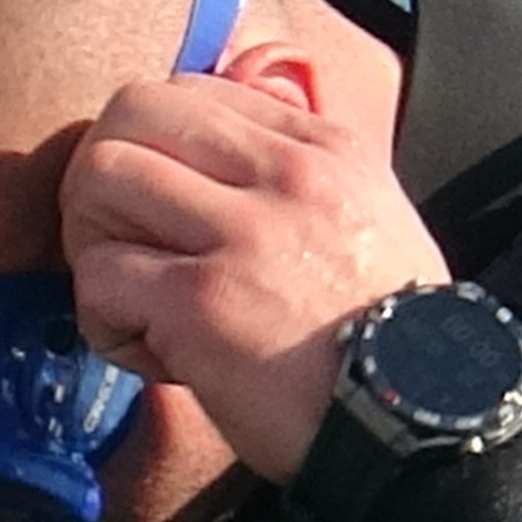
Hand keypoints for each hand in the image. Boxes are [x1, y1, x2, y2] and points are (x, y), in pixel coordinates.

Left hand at [61, 47, 447, 481]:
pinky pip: (99, 275)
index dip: (154, 150)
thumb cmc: (393, 345)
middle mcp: (285, 172)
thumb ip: (305, 172)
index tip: (170, 217)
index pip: (190, 91)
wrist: (429, 430)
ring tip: (134, 302)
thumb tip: (241, 111)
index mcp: (325, 148)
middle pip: (131, 112)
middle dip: (100, 181)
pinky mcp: (203, 301)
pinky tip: (152, 356)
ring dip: (92, 243)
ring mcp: (244, 232)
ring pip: (100, 176)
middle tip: (121, 249)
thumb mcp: (371, 223)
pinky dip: (103, 321)